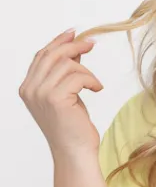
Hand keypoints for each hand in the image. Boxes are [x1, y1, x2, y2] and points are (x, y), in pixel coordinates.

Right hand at [18, 27, 103, 159]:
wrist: (75, 154)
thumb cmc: (73, 129)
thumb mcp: (66, 95)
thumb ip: (64, 74)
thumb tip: (75, 50)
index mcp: (28, 88)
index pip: (41, 56)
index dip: (58, 42)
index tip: (74, 33)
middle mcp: (30, 89)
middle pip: (52, 55)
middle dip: (73, 46)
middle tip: (91, 44)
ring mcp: (41, 93)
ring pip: (67, 64)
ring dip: (86, 71)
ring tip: (95, 85)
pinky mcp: (56, 98)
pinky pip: (78, 76)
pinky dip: (92, 80)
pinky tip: (97, 89)